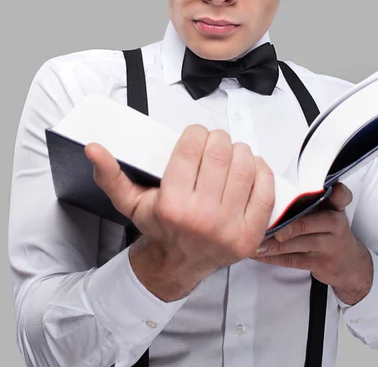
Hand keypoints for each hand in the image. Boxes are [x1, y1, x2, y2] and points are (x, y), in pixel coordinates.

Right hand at [85, 126, 274, 299]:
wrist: (178, 263)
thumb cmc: (158, 226)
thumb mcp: (129, 201)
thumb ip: (110, 173)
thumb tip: (93, 148)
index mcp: (173, 205)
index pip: (191, 147)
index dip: (195, 132)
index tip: (195, 134)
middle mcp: (202, 217)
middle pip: (220, 152)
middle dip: (217, 139)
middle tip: (214, 142)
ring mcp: (230, 227)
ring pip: (245, 166)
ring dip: (240, 150)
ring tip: (231, 153)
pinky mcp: (251, 234)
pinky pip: (265, 189)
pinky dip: (261, 171)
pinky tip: (250, 168)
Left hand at [252, 183, 372, 304]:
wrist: (349, 263)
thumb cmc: (330, 230)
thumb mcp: (328, 210)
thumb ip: (309, 199)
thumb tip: (272, 188)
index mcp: (335, 207)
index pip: (341, 196)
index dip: (337, 192)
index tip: (329, 190)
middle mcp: (334, 224)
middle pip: (308, 223)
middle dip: (286, 226)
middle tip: (267, 226)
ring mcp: (328, 246)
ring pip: (297, 244)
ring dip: (273, 244)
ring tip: (256, 242)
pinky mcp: (320, 264)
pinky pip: (293, 260)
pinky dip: (272, 258)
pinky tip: (259, 254)